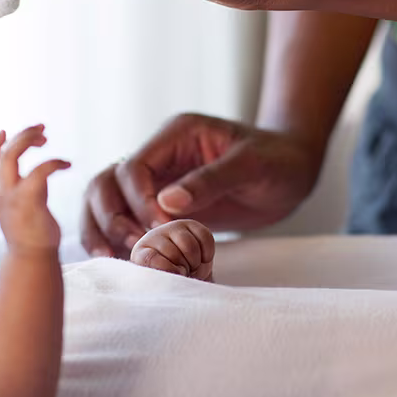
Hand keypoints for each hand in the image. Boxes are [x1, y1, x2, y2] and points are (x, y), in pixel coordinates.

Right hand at [0, 125, 71, 252]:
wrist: (32, 259)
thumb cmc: (32, 237)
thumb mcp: (23, 209)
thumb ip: (25, 190)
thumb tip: (38, 176)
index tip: (4, 131)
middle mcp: (1, 192)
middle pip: (2, 153)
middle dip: (20, 136)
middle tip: (41, 129)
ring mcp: (11, 195)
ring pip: (12, 155)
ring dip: (28, 139)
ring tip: (45, 135)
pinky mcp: (28, 199)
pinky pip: (39, 170)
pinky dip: (54, 162)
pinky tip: (67, 163)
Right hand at [81, 113, 321, 257]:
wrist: (293, 171)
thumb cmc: (279, 161)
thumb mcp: (252, 165)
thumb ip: (210, 180)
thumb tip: (166, 203)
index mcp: (176, 135)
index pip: (134, 167)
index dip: (138, 200)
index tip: (160, 228)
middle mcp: (158, 156)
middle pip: (106, 183)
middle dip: (112, 217)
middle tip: (136, 247)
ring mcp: (155, 181)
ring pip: (105, 202)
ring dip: (102, 229)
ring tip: (112, 259)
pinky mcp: (159, 206)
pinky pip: (125, 220)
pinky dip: (116, 240)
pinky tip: (122, 261)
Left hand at [131, 220, 213, 282]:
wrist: (185, 273)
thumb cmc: (171, 282)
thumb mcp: (163, 286)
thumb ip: (163, 282)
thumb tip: (175, 277)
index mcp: (141, 254)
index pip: (149, 259)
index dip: (166, 270)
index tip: (175, 278)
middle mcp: (154, 237)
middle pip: (174, 254)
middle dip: (185, 270)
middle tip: (185, 275)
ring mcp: (172, 228)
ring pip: (190, 247)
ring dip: (196, 263)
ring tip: (192, 268)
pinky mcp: (192, 225)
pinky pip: (205, 238)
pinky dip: (207, 254)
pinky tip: (202, 259)